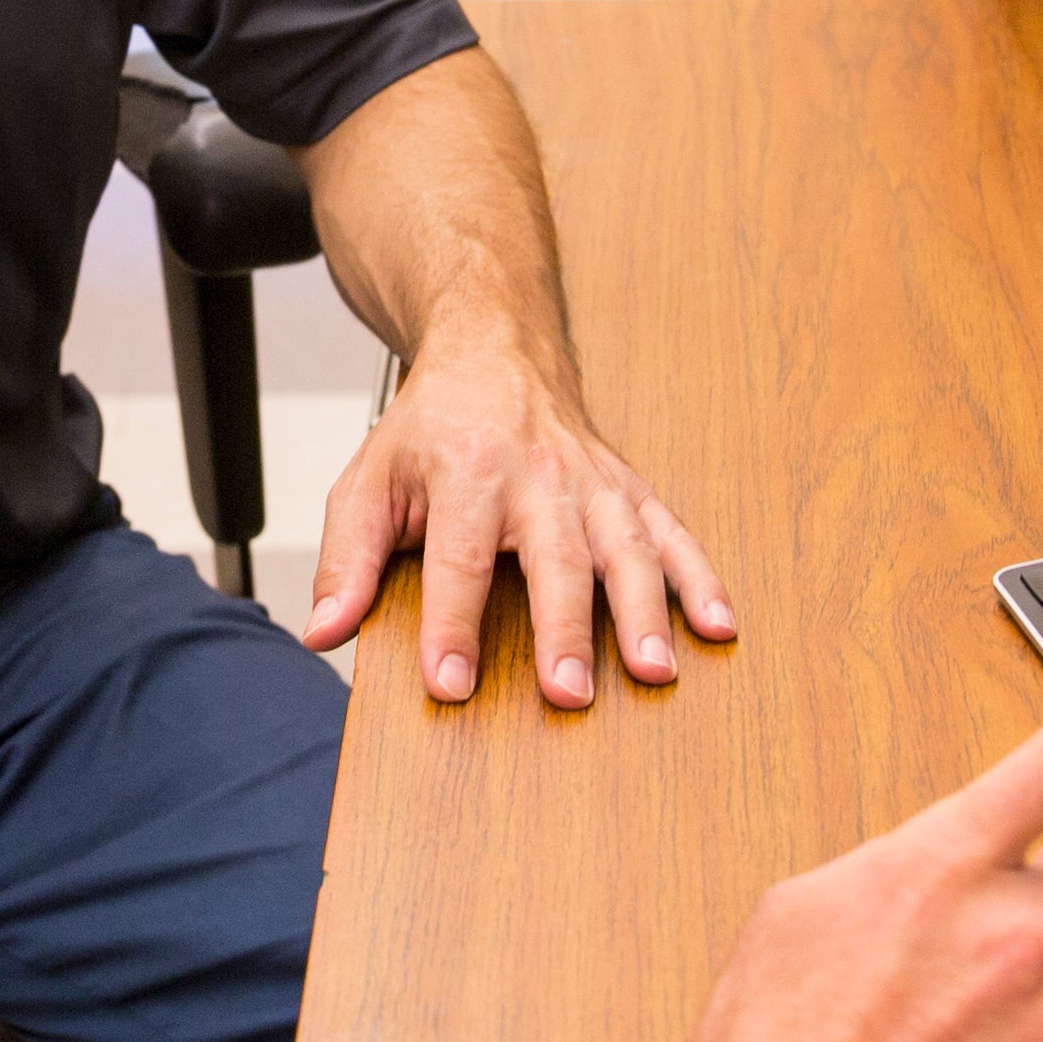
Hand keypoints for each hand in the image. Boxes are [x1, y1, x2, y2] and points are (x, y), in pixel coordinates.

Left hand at [295, 332, 736, 711]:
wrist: (495, 348)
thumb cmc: (431, 429)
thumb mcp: (368, 481)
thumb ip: (345, 560)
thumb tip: (323, 633)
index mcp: (465, 471)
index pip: (457, 558)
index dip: (451, 625)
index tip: (450, 685)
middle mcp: (537, 474)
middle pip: (554, 557)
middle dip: (563, 628)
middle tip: (568, 693)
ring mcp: (594, 482)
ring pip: (627, 547)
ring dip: (646, 612)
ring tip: (655, 673)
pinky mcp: (631, 487)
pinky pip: (674, 534)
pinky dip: (702, 579)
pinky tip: (719, 626)